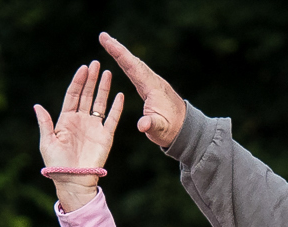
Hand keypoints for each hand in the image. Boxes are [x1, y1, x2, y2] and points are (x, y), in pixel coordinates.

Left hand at [34, 60, 122, 209]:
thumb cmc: (56, 164)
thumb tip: (37, 105)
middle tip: (96, 63)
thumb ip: (45, 123)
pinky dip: (117, 107)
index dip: (78, 81)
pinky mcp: (105, 136)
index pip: (73, 95)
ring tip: (107, 72)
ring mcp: (94, 127)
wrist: (73, 180)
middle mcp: (80, 121)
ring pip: (99, 103)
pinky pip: (112, 119)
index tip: (83, 68)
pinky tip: (120, 95)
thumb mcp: (47, 142)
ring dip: (103, 88)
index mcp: (65, 120)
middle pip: (87, 95)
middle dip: (91, 79)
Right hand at [99, 33, 183, 147]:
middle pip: (132, 61)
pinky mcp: (150, 87)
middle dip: (117, 48)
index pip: (133, 67)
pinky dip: (126, 63)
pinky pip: (135, 71)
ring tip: (108, 42)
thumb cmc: (171, 129)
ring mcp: (151, 83)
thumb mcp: (160, 129)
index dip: (119, 54)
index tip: (107, 42)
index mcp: (152, 87)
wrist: (184, 128)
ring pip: (133, 64)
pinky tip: (120, 59)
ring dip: (120, 53)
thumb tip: (142, 124)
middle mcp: (152, 80)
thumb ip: (151, 125)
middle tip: (103, 36)